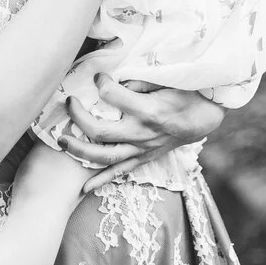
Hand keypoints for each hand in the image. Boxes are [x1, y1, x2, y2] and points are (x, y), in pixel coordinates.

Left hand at [58, 76, 226, 192]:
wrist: (203, 118)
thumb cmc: (184, 95)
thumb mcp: (164, 81)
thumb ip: (137, 82)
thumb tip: (113, 82)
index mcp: (148, 111)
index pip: (112, 96)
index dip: (101, 84)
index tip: (98, 77)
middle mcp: (141, 134)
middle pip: (99, 131)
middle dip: (78, 117)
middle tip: (69, 102)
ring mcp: (141, 150)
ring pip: (104, 156)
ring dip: (79, 150)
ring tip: (62, 140)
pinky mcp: (143, 159)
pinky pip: (119, 172)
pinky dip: (100, 180)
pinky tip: (82, 188)